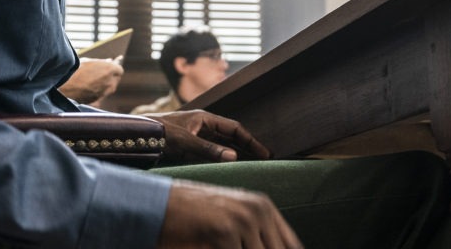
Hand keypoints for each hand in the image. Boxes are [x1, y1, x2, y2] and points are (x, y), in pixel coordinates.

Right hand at [58, 57, 123, 104]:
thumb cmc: (75, 71)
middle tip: (99, 72)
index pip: (119, 69)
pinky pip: (101, 94)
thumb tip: (109, 62)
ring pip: (108, 88)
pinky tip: (87, 86)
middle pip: (115, 79)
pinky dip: (97, 91)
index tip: (109, 66)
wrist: (64, 86)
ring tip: (91, 80)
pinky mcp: (98, 100)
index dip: (113, 68)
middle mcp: (110, 82)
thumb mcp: (89, 61)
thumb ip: (102, 63)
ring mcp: (104, 93)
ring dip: (103, 84)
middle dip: (110, 76)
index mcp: (110, 70)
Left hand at [149, 109, 270, 164]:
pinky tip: (230, 167)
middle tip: (265, 160)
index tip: (265, 152)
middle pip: (231, 136)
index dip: (250, 140)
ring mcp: (197, 135)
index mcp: (205, 118)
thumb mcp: (184, 141)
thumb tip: (234, 156)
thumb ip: (208, 149)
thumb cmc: (159, 133)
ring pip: (223, 144)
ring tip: (253, 165)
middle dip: (248, 147)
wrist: (137, 135)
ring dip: (237, 153)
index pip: (234, 128)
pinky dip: (224, 158)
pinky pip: (213, 151)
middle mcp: (203, 126)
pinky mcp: (190, 146)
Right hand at [158, 179, 301, 248]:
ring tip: (222, 243)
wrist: (157, 206)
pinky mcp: (226, 231)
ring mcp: (244, 219)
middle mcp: (259, 209)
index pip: (293, 247)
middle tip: (236, 247)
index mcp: (264, 207)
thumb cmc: (192, 219)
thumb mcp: (231, 223)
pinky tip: (210, 246)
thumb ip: (257, 238)